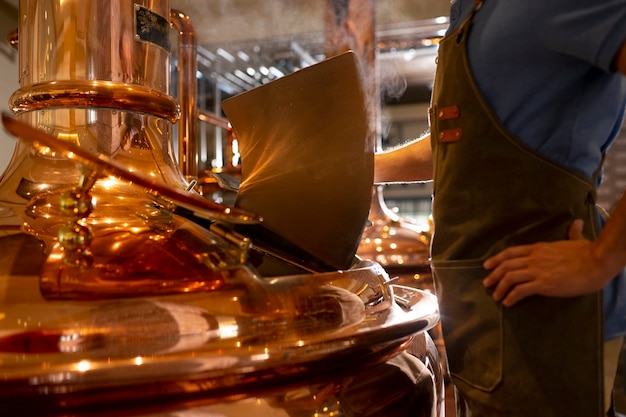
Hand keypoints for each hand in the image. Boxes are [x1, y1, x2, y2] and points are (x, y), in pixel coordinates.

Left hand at [482, 219, 604, 305]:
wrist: (596, 263)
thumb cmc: (588, 252)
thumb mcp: (576, 239)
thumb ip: (572, 232)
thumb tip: (576, 222)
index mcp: (538, 248)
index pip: (511, 252)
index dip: (497, 259)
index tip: (487, 265)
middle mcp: (533, 258)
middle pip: (506, 265)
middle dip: (493, 275)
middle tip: (487, 284)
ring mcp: (537, 271)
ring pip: (510, 278)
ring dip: (500, 288)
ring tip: (496, 297)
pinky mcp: (543, 284)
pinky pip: (520, 290)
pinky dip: (511, 297)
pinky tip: (508, 302)